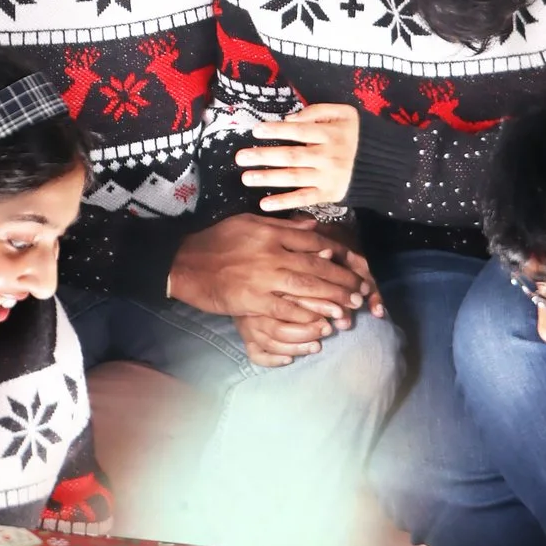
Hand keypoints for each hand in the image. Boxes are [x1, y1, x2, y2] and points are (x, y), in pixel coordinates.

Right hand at [166, 215, 376, 350]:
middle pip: (316, 266)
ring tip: (349, 308)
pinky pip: (286, 310)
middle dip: (342, 280)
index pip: (313, 241)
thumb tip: (313, 227)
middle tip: (360, 291)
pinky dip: (305, 317)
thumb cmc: (216, 240)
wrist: (185, 263)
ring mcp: (262, 278)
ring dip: (331, 300)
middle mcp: (271, 253)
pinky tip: (321, 322)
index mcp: (271, 232)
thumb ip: (282, 226)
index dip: (336, 253)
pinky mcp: (252, 301)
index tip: (352, 263)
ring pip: (306, 289)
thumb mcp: (248, 222)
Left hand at [236, 101, 362, 214]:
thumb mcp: (345, 113)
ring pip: (293, 178)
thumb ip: (318, 111)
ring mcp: (327, 177)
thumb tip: (290, 118)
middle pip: (291, 156)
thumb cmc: (359, 135)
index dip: (277, 130)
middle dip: (263, 156)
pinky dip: (284, 202)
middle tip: (240, 157)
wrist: (386, 163)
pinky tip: (265, 204)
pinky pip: (304, 199)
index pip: (298, 130)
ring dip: (267, 178)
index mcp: (330, 134)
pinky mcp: (329, 195)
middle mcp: (327, 156)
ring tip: (246, 178)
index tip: (255, 131)